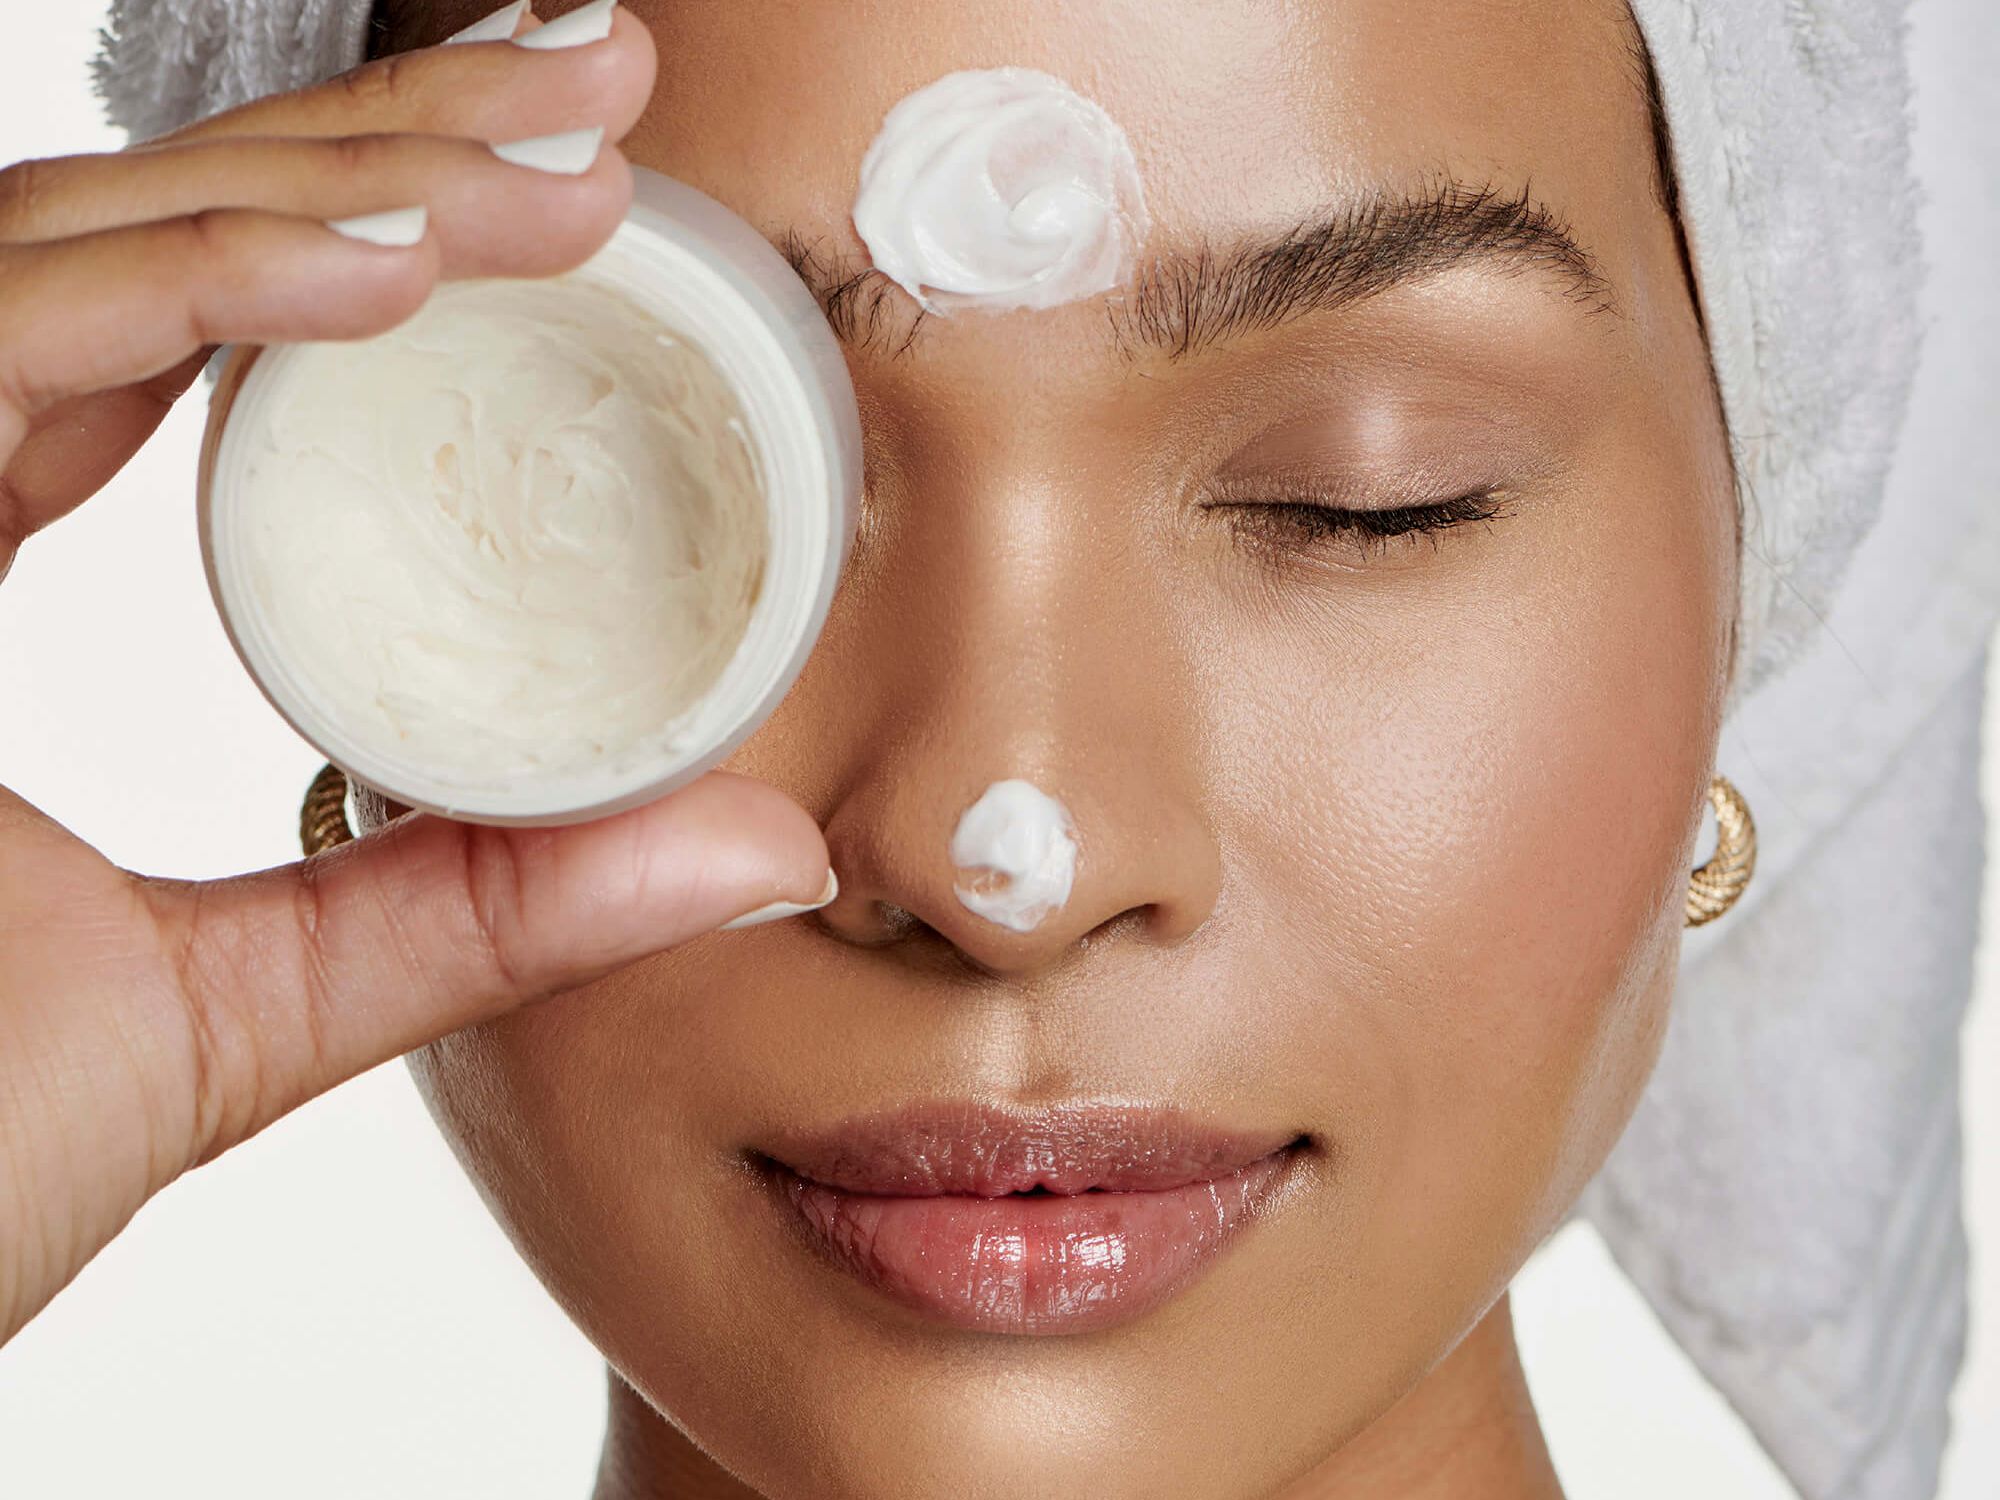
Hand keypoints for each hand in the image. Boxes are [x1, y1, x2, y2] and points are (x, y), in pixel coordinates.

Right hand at [0, 4, 830, 1344]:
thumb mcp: (230, 1015)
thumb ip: (470, 912)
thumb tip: (757, 846)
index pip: (167, 331)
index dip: (359, 230)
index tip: (571, 193)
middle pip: (140, 243)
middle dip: (385, 145)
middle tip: (602, 95)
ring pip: (74, 247)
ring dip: (335, 186)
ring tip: (567, 157)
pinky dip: (189, 291)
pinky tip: (389, 263)